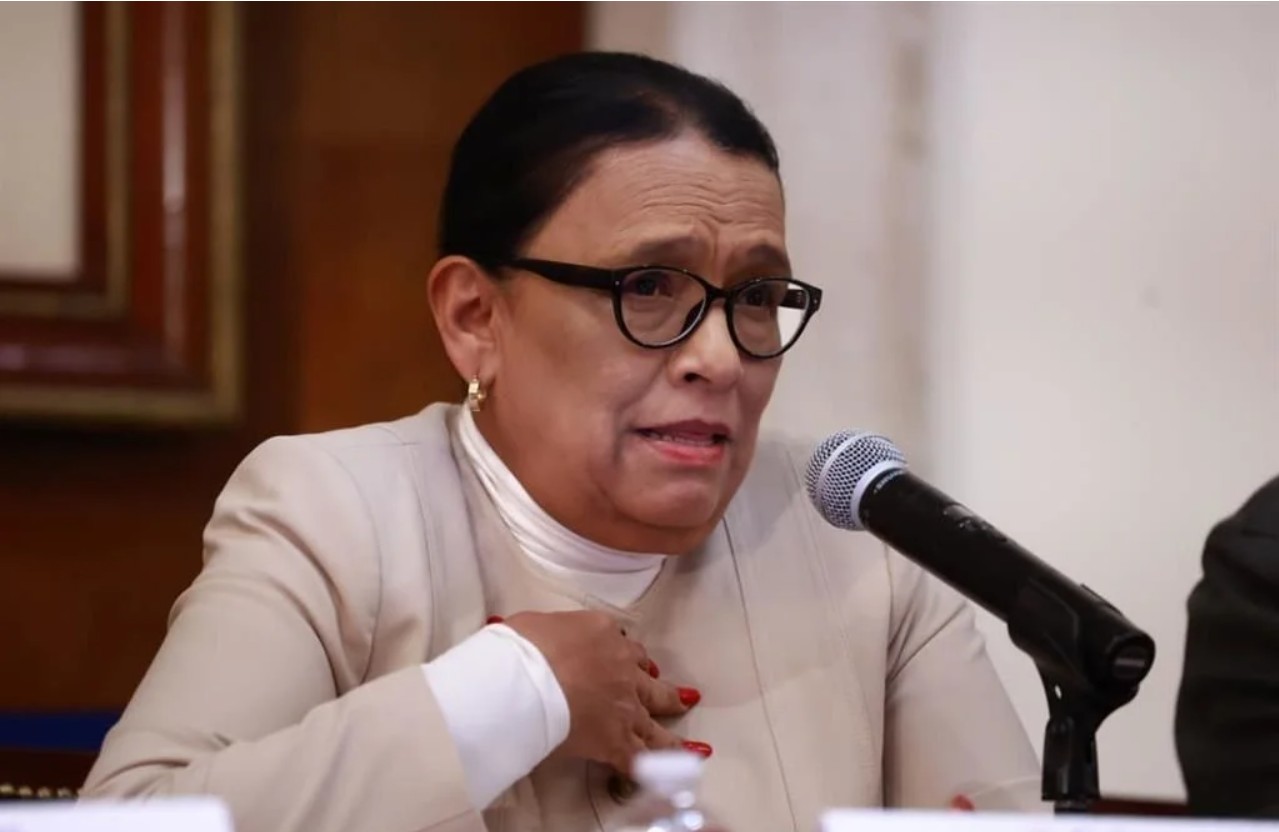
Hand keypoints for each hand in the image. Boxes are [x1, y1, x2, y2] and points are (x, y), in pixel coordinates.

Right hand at [505, 610, 701, 773]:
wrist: (525, 679)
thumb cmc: (522, 648)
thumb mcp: (534, 624)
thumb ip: (549, 632)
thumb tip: (542, 637)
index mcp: (602, 633)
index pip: (623, 644)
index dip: (625, 657)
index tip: (624, 662)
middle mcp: (622, 667)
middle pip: (649, 680)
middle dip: (662, 690)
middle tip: (677, 697)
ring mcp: (625, 705)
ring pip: (654, 720)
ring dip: (669, 731)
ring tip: (686, 742)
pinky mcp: (617, 740)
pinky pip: (642, 756)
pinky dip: (657, 765)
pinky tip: (669, 771)